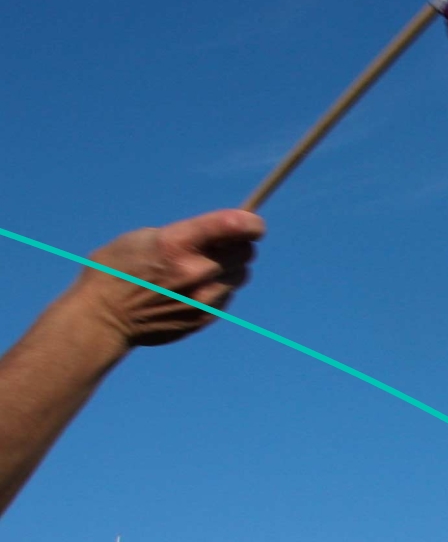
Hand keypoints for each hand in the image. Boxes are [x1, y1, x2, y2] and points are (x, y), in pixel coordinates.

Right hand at [72, 209, 266, 346]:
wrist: (102, 317)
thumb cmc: (118, 268)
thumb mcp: (146, 237)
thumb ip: (188, 234)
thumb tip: (225, 232)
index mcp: (178, 243)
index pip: (236, 225)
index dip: (251, 223)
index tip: (252, 224)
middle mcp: (195, 271)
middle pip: (245, 251)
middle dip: (237, 245)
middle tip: (220, 246)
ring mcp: (202, 297)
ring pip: (241, 275)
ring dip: (230, 268)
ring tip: (201, 269)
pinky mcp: (204, 317)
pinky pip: (228, 296)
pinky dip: (219, 289)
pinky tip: (192, 289)